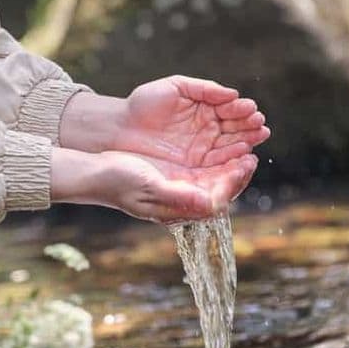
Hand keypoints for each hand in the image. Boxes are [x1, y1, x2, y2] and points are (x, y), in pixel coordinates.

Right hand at [51, 147, 256, 223]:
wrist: (97, 173)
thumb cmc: (119, 182)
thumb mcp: (149, 186)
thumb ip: (179, 196)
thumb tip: (209, 204)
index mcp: (181, 209)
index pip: (218, 199)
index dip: (235, 181)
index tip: (245, 162)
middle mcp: (186, 201)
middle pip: (222, 188)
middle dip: (239, 170)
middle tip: (251, 150)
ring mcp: (183, 188)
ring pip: (216, 176)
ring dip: (231, 160)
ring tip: (244, 141)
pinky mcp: (178, 176)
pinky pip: (206, 167)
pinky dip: (218, 154)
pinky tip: (223, 139)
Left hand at [122, 75, 269, 166]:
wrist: (120, 128)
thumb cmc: (144, 104)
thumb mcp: (174, 87)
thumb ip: (204, 89)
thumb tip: (233, 94)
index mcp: (205, 110)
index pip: (230, 111)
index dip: (242, 111)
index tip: (251, 110)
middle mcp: (207, 131)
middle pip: (234, 130)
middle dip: (249, 128)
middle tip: (259, 126)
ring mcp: (201, 150)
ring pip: (229, 147)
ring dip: (244, 143)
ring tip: (255, 139)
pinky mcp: (193, 168)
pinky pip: (216, 165)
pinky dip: (230, 161)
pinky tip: (242, 155)